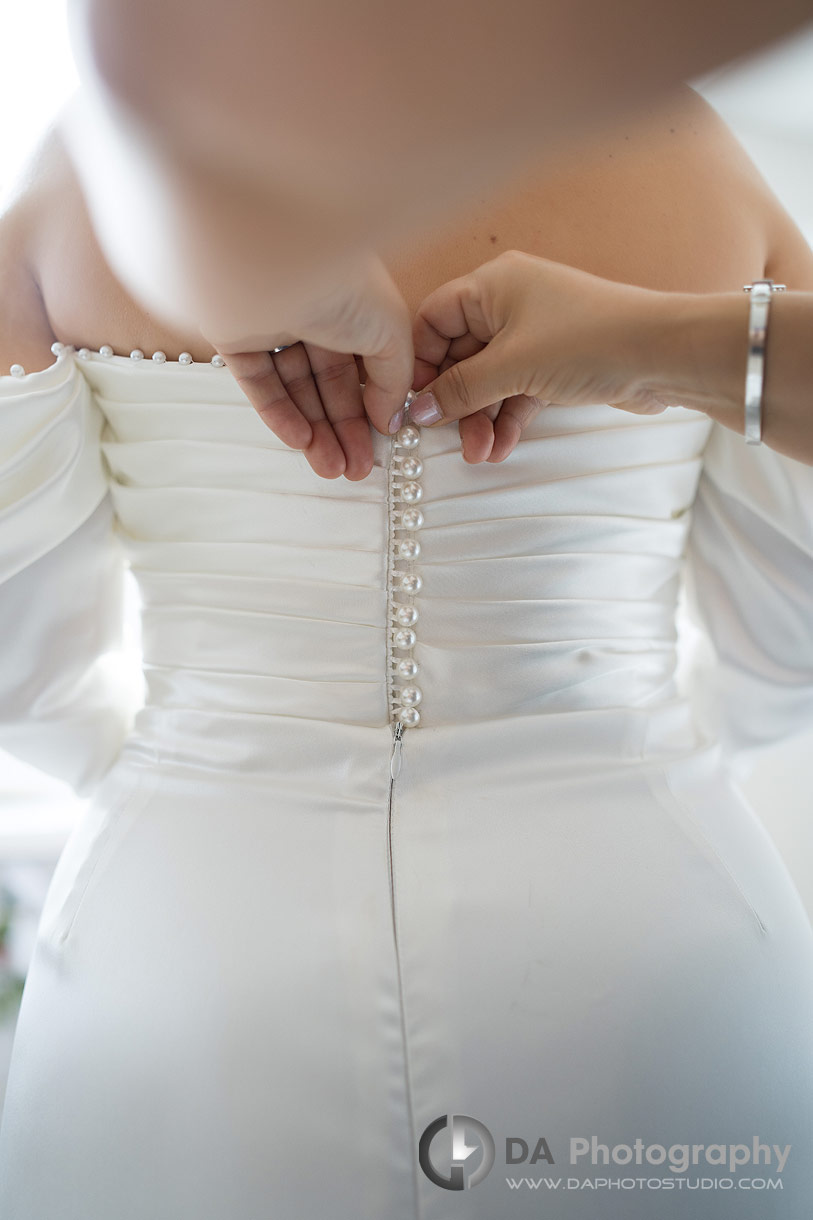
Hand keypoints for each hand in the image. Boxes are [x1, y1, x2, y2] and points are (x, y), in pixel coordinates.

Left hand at [215, 253, 413, 480]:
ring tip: (330, 467)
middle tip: (354, 470)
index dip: (370, 409)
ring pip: (294, 389)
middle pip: (328, 384)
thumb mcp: (392, 333)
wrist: (276, 258)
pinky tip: (301, 441)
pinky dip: (280, 414)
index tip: (378, 445)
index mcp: (353, 305)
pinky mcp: (236, 334)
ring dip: (314, 431)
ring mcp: (272, 323)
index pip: (361, 367)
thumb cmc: (341, 282)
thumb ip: (395, 380)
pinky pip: (259, 383)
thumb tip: (389, 418)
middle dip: (343, 430)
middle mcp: (313, 312)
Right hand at [410, 250, 669, 462]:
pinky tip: (501, 447)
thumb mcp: (513, 366)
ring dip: (481, 417)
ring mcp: (535, 334)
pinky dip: (507, 418)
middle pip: (460, 356)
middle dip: (455, 401)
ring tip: (480, 453)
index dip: (421, 362)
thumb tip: (419, 409)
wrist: (662, 355)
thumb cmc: (591, 341)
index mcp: (493, 285)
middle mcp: (511, 303)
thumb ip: (461, 389)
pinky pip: (517, 391)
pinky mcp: (555, 362)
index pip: (434, 320)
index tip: (415, 401)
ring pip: (489, 379)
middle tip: (450, 437)